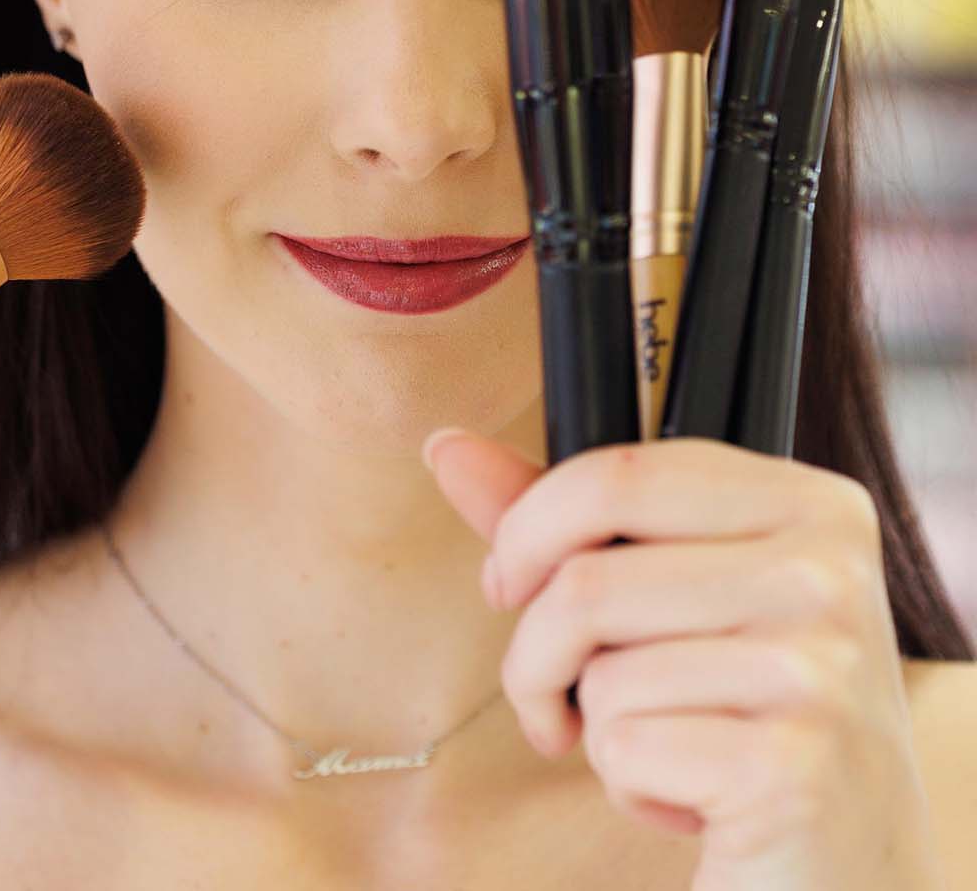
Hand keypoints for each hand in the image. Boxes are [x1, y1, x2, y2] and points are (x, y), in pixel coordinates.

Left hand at [422, 430, 944, 890]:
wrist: (849, 862)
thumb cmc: (744, 712)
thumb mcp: (671, 594)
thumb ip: (563, 518)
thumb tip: (449, 448)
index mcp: (808, 503)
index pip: (617, 473)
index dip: (528, 529)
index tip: (507, 582)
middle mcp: (827, 572)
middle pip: (588, 581)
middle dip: (538, 653)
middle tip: (555, 696)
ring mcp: (818, 667)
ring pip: (602, 670)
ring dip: (592, 727)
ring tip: (658, 747)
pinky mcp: (793, 765)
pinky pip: (627, 748)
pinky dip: (629, 785)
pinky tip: (692, 799)